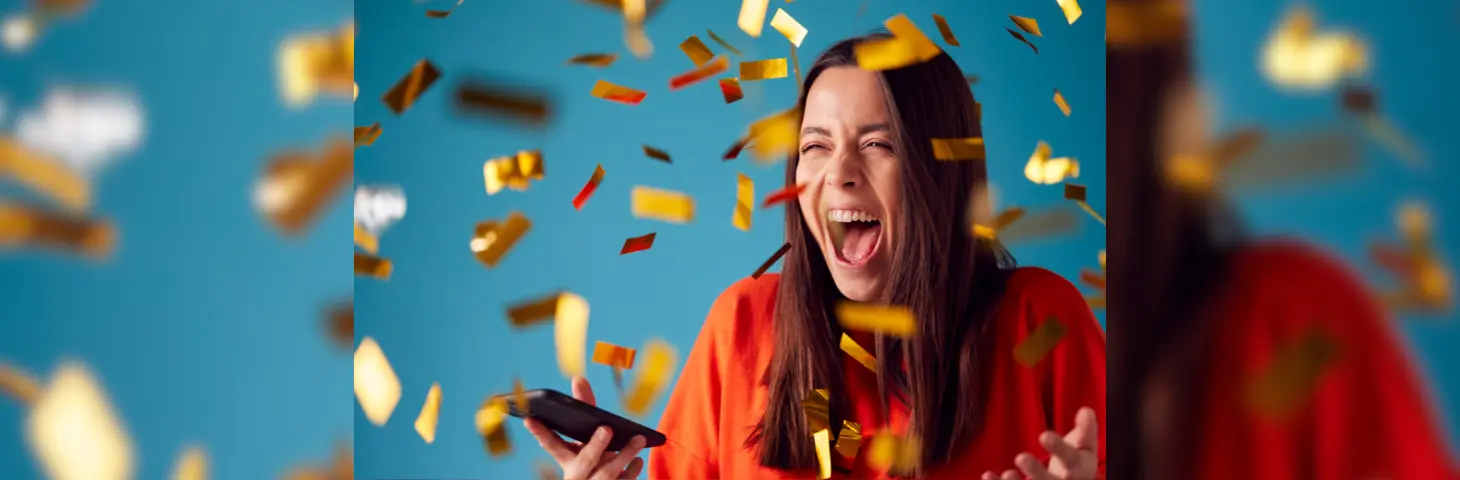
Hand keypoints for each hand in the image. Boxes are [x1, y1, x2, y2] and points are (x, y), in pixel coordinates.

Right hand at [524, 377, 646, 479]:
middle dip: (595, 445)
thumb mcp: (588, 435)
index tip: (529, 419)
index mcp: (568, 459)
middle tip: (606, 428)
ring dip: (623, 454)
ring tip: (638, 438)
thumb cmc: (595, 456)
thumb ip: (585, 407)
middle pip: (584, 461)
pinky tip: (638, 460)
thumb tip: (578, 379)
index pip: (552, 445)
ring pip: (607, 473)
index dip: (540, 432)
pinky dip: (631, 471)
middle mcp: (579, 474)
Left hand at [980, 407, 1098, 479]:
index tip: (1044, 435)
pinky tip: (988, 475)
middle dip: (1036, 472)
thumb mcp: (1086, 444)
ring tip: (1007, 474)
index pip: (1071, 459)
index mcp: (1079, 469)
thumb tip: (1086, 411)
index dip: (1058, 448)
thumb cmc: (1077, 459)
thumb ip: (1086, 428)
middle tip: (1021, 457)